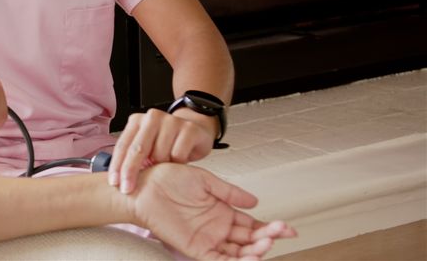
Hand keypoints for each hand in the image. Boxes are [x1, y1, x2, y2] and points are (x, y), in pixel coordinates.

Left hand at [110, 108, 213, 193]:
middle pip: (137, 149)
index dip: (117, 165)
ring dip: (160, 168)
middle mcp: (152, 117)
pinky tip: (179, 162)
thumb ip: (134, 157)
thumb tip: (118, 179)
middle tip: (128, 188)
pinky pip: (178, 154)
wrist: (196, 131)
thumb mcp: (147, 146)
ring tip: (165, 166)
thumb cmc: (167, 142)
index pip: (123, 145)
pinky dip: (177, 164)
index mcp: (137, 121)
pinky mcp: (189, 128)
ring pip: (159, 154)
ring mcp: (171, 121)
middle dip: (130, 171)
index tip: (114, 183)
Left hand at [130, 163, 296, 259]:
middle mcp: (218, 228)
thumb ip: (230, 192)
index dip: (271, 228)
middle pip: (250, 240)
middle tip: (280, 233)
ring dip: (255, 252)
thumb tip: (255, 202)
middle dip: (268, 239)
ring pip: (239, 253)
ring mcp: (208, 239)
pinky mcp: (196, 248)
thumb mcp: (205, 181)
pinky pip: (219, 260)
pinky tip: (249, 259)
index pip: (253, 225)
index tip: (288, 228)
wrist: (144, 186)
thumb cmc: (168, 180)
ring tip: (266, 244)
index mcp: (222, 212)